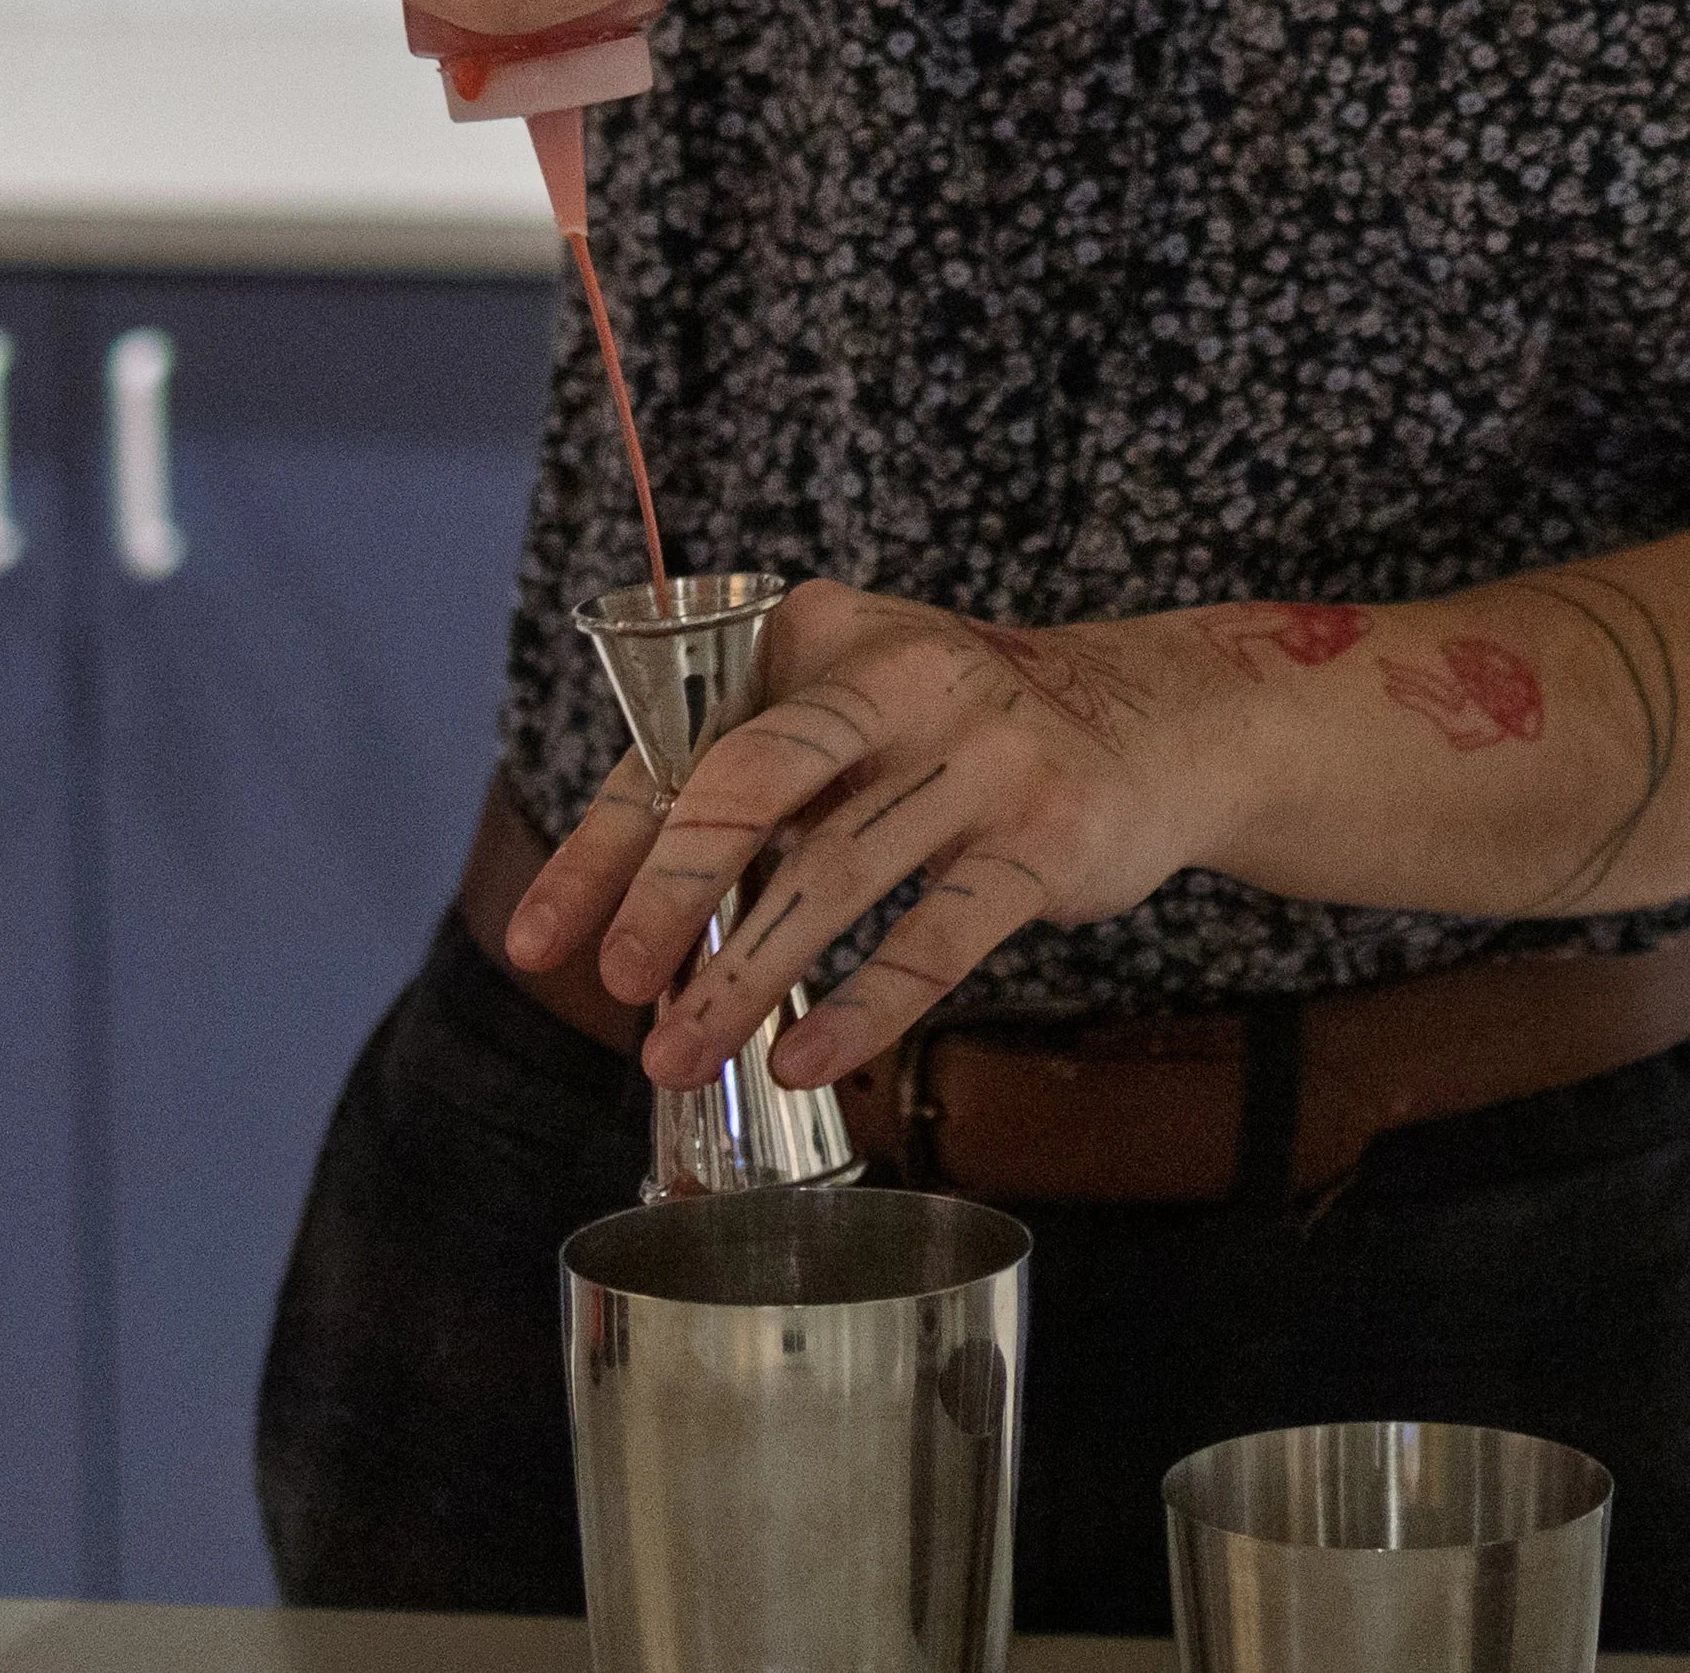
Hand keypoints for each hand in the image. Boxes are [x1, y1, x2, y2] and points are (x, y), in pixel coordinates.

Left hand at [501, 582, 1252, 1089]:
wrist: (1150, 719)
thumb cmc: (957, 731)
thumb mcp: (854, 711)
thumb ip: (757, 783)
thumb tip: (637, 917)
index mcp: (823, 632)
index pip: (681, 744)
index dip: (601, 848)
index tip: (539, 942)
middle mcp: (901, 672)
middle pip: (751, 781)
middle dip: (668, 892)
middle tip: (616, 987)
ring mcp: (983, 749)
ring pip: (836, 873)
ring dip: (745, 976)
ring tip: (681, 1056)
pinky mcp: (1047, 833)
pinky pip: (937, 934)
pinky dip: (863, 1004)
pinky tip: (806, 1057)